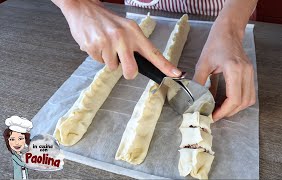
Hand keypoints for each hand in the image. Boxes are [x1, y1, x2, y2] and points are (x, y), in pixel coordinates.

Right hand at [53, 0, 180, 78]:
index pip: (153, 52)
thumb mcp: (125, 28)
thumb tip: (141, 65)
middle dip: (128, 73)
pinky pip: (99, 62)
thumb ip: (134, 45)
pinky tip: (96, 43)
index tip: (176, 74)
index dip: (165, 65)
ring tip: (105, 44)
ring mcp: (108, 42)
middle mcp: (123, 37)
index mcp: (134, 33)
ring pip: (112, 67)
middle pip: (131, 70)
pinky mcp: (94, 46)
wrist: (83, 8)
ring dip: (109, 59)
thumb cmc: (107, 21)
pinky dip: (98, 56)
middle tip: (123, 64)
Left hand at [193, 22, 255, 120]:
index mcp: (234, 69)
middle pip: (243, 102)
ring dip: (236, 108)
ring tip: (221, 110)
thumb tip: (194, 99)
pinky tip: (228, 102)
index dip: (223, 111)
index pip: (234, 98)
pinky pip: (249, 93)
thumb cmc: (215, 44)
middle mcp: (246, 72)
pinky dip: (240, 101)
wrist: (228, 31)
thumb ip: (199, 82)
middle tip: (215, 115)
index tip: (213, 116)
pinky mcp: (250, 73)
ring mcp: (250, 73)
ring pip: (248, 100)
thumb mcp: (203, 63)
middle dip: (229, 112)